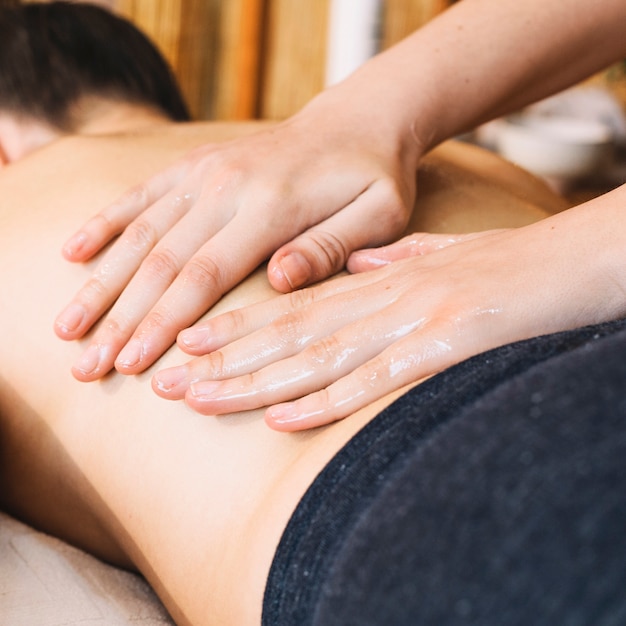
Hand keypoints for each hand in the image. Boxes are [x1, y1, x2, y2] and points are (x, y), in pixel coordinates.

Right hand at [54, 92, 419, 381]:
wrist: (355, 120)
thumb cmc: (373, 176)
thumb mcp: (379, 213)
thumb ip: (329, 246)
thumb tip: (278, 280)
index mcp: (271, 206)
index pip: (204, 275)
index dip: (163, 323)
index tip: (131, 364)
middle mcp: (226, 186)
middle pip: (160, 261)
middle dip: (120, 318)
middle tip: (87, 366)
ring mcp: (206, 171)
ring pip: (140, 233)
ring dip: (101, 283)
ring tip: (67, 327)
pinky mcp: (196, 164)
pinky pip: (142, 194)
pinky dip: (106, 224)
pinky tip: (74, 253)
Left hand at [151, 210, 625, 430]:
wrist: (566, 260)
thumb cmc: (505, 266)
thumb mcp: (442, 257)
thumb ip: (397, 261)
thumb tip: (363, 266)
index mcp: (378, 283)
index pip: (294, 307)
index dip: (237, 328)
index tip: (188, 344)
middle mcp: (382, 301)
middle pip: (290, 335)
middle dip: (224, 362)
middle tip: (168, 382)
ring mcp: (412, 324)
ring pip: (318, 357)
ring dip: (255, 383)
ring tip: (201, 401)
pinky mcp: (446, 347)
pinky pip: (377, 380)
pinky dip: (328, 402)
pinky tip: (284, 420)